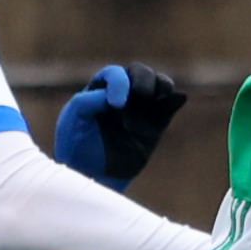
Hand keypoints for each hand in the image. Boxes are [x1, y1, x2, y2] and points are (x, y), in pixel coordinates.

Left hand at [54, 63, 188, 191]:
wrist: (94, 176)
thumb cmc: (77, 147)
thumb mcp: (72, 121)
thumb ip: (86, 102)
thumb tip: (111, 95)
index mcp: (100, 90)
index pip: (115, 74)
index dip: (119, 83)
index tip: (117, 105)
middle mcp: (122, 95)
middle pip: (139, 73)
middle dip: (144, 80)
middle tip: (142, 95)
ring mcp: (141, 109)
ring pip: (158, 85)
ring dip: (162, 86)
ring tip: (162, 96)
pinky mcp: (156, 124)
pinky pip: (168, 106)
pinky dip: (175, 100)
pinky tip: (178, 99)